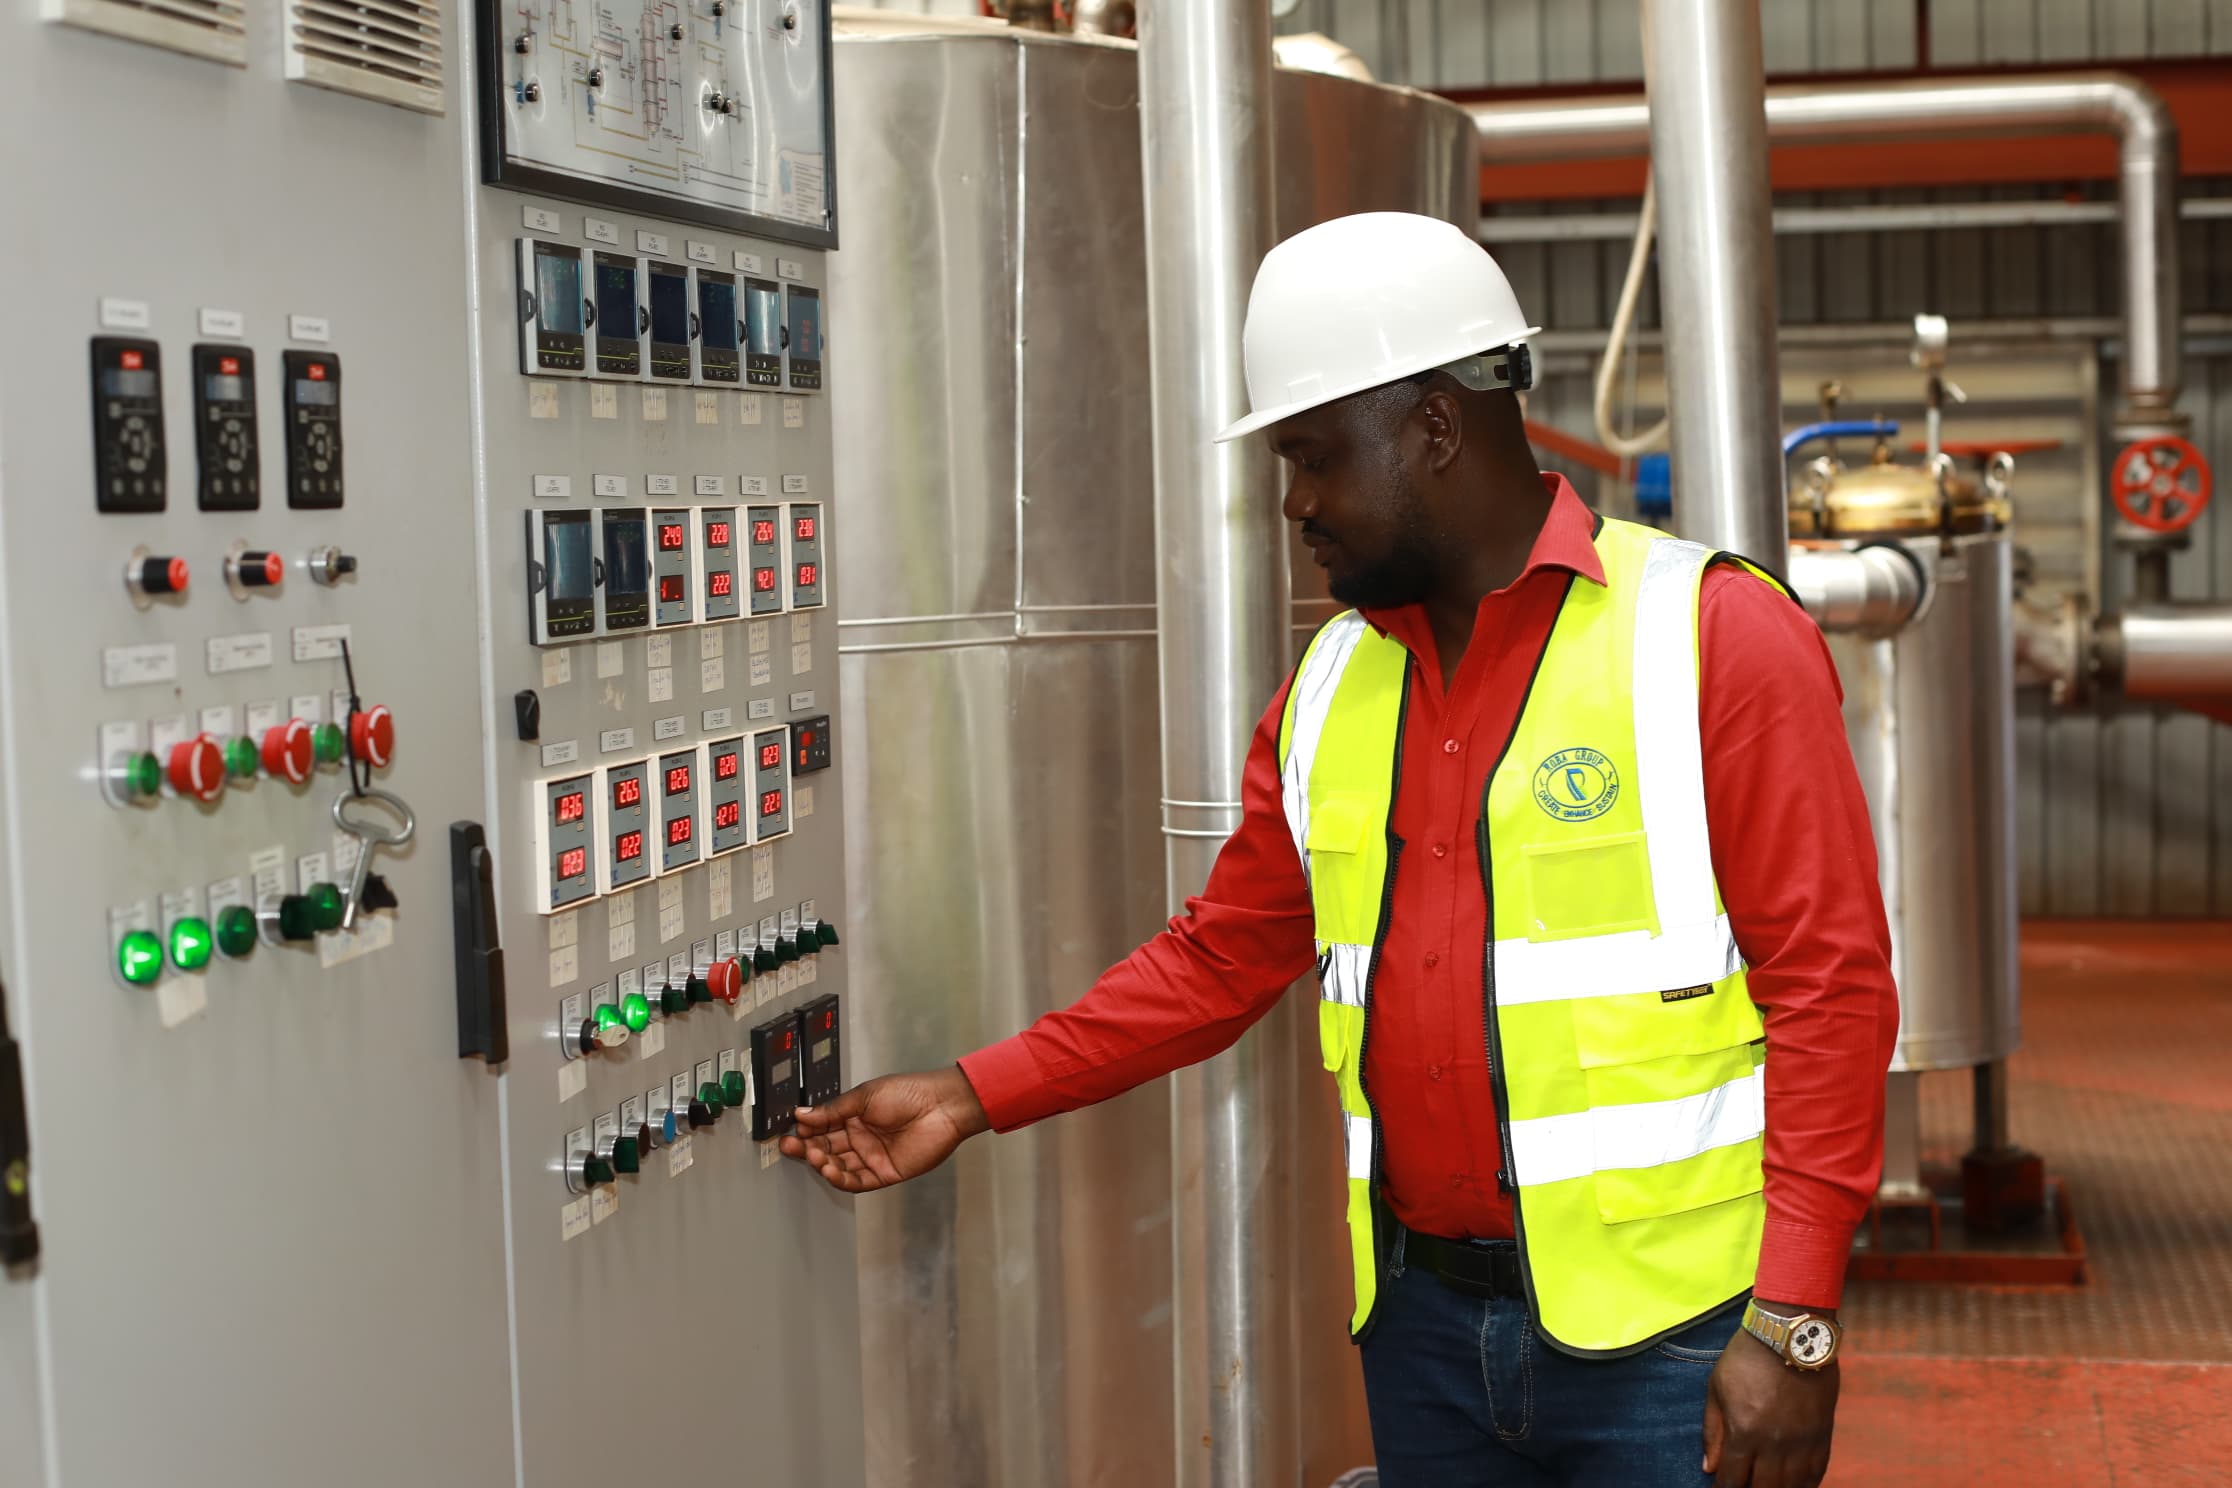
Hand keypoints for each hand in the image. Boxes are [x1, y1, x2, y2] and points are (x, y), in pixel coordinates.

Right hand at [779, 1066, 991, 1192]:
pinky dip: (840, 1178)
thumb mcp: (864, 1096)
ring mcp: (872, 1156)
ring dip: (821, 1163)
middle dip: (807, 1147)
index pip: (822, 1127)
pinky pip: (856, 1181)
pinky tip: (828, 1170)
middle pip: (826, 1148)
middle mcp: (861, 1138)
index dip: (805, 1130)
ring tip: (811, 1155)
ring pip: (838, 1166)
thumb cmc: (909, 1093)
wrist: (942, 1106)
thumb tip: (802, 1113)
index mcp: (854, 1116)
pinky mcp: (884, 1173)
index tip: (789, 1129)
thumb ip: (833, 1110)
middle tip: (790, 1144)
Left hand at [1702, 1307, 1838, 1487]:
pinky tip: (1796, 1486)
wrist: (1790, 1335)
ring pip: (1792, 1486)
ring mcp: (1802, 1441)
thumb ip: (1713, 1431)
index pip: (1733, 1479)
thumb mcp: (1717, 1389)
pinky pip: (1817, 1472)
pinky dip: (1806, 1485)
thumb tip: (1709, 1468)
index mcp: (1744, 1431)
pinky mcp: (1823, 1434)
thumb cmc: (1746, 1358)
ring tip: (1768, 1487)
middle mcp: (1775, 1443)